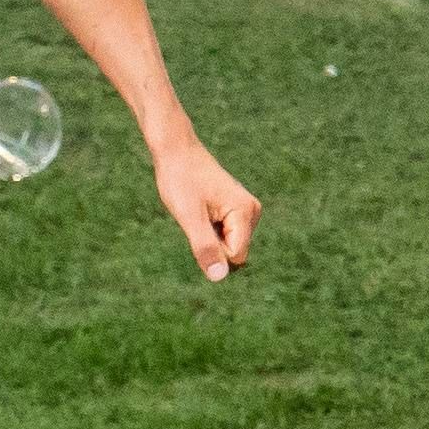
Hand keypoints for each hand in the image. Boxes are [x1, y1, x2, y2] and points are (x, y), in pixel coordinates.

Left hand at [150, 132, 260, 282]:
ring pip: (228, 246)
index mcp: (246, 213)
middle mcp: (252, 212)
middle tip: (196, 217)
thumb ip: (205, 247)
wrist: (176, 152)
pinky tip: (200, 210)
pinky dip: (208, 229)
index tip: (198, 222)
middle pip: (233, 253)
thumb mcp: (188, 217)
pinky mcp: (237, 210)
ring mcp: (246, 211)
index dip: (211, 250)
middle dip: (211, 245)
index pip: (235, 257)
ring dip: (208, 236)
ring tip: (198, 211)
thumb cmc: (180, 181)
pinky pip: (224, 235)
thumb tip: (218, 276)